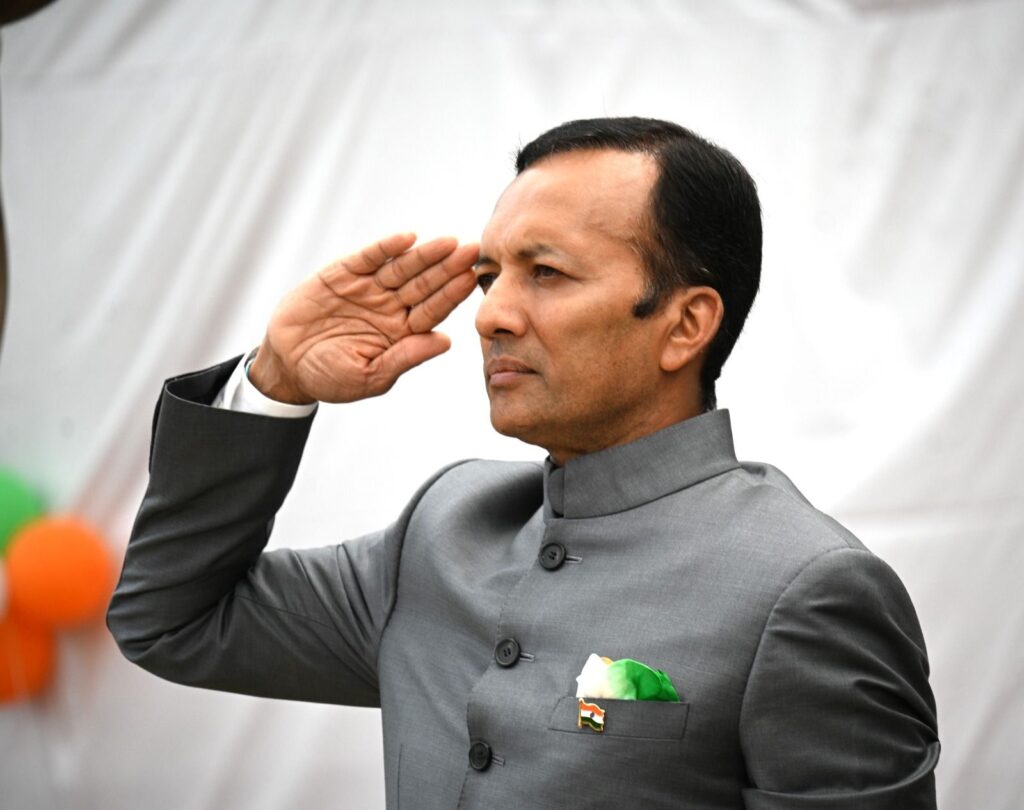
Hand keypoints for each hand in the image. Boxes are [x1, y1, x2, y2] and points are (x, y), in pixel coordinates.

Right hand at [248, 233, 478, 403]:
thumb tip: (445, 342)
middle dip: (448, 268)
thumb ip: (405, 358)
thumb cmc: (330, 377)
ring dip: (425, 254)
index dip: (451, 295)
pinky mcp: (343, 274)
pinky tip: (407, 238)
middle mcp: (391, 307)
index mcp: (403, 332)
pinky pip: (369, 258)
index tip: (471, 280)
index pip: (433, 310)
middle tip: (472, 251)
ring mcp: (369, 288)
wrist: (286, 365)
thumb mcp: (369, 376)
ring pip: (403, 268)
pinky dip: (386, 248)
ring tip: (448, 242)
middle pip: (425, 284)